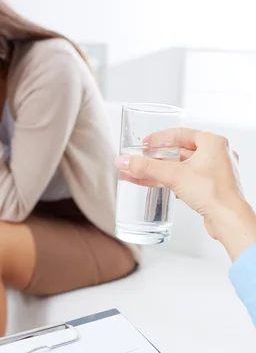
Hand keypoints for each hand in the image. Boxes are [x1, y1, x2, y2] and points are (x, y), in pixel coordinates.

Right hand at [115, 128, 255, 259]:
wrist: (228, 219)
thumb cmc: (213, 193)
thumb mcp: (173, 176)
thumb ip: (146, 168)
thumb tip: (125, 161)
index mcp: (213, 143)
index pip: (180, 134)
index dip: (159, 138)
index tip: (145, 143)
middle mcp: (217, 155)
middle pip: (180, 152)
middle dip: (157, 158)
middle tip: (140, 160)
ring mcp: (215, 172)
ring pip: (182, 168)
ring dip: (161, 172)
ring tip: (142, 175)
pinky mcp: (212, 188)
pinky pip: (187, 180)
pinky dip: (172, 182)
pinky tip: (159, 187)